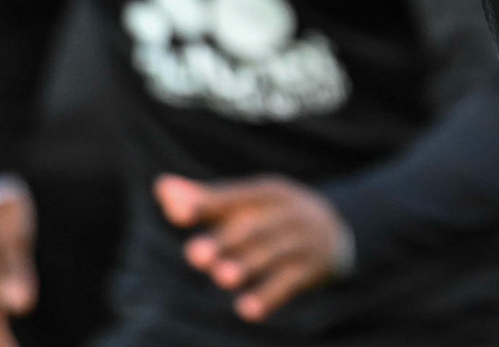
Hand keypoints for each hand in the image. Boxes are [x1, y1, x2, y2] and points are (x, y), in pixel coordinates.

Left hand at [156, 173, 347, 321]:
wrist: (337, 229)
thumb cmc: (273, 216)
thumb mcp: (248, 203)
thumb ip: (205, 199)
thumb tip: (161, 187)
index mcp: (266, 193)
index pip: (234, 196)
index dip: (207, 204)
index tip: (179, 214)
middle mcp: (286, 213)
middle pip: (253, 228)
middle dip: (225, 241)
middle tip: (195, 254)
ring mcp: (301, 242)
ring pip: (272, 255)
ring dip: (247, 265)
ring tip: (221, 277)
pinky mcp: (310, 271)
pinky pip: (290, 283)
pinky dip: (270, 296)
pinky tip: (247, 310)